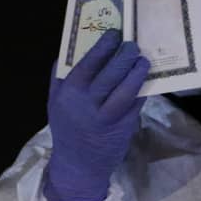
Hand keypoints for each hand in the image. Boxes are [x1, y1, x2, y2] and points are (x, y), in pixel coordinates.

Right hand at [45, 32, 148, 200]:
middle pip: (110, 73)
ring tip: (143, 61)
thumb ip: (59, 78)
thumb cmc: (67, 129)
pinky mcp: (122, 127)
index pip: (87, 64)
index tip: (113, 34)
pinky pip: (135, 104)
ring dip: (137, 72)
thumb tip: (69, 50)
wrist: (78, 166)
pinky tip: (145, 81)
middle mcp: (85, 104)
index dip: (102, 47)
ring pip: (126, 89)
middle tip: (133, 45)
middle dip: (124, 56)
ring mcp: (106, 117)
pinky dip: (141, 91)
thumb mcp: (54, 103)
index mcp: (67, 94)